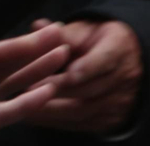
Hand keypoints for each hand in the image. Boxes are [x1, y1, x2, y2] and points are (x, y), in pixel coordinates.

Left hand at [23, 20, 142, 132]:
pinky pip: (85, 124)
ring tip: (25, 102)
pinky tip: (36, 115)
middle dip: (57, 89)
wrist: (122, 58)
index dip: (85, 67)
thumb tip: (38, 26)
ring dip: (53, 108)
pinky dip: (58, 121)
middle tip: (27, 87)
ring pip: (86, 109)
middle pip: (90, 88)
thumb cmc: (96, 40)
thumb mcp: (84, 28)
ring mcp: (121, 101)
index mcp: (118, 47)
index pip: (105, 59)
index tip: (65, 72)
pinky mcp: (112, 119)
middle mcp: (125, 77)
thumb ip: (62, 32)